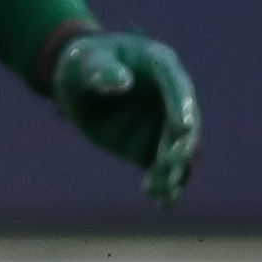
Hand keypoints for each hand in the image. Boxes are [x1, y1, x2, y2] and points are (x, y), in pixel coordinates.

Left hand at [50, 31, 200, 204]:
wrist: (77, 83)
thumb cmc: (81, 63)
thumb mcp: (83, 62)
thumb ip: (101, 69)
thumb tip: (122, 81)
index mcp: (159, 64)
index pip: (176, 86)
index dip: (182, 106)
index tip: (183, 128)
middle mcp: (170, 95)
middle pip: (184, 121)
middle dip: (179, 144)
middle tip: (168, 164)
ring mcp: (164, 122)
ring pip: (179, 148)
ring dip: (175, 169)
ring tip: (161, 190)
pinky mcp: (152, 146)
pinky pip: (164, 166)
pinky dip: (166, 183)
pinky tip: (163, 200)